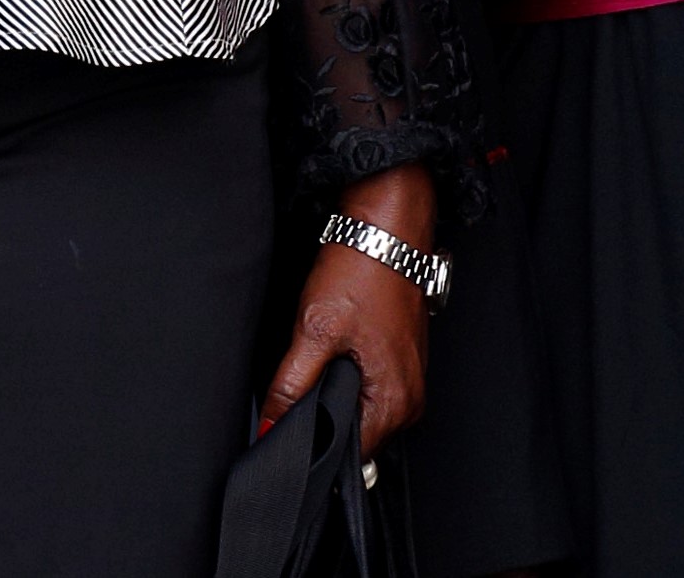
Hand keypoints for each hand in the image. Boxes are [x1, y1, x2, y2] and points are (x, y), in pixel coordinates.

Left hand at [261, 166, 434, 452]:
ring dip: (331, 396)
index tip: (285, 430)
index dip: (313, 443)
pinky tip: (328, 354)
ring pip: (360, 409)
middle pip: (356, 433)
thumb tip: (273, 424)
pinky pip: (368, 388)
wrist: (385, 231)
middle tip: (294, 388)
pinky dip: (344, 378)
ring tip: (313, 364)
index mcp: (396, 402)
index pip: (349, 451)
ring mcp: (408, 380)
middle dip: (321, 418)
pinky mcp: (399, 362)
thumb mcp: (314, 330)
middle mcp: (410, 399)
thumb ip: (292, 384)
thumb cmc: (361, 273)